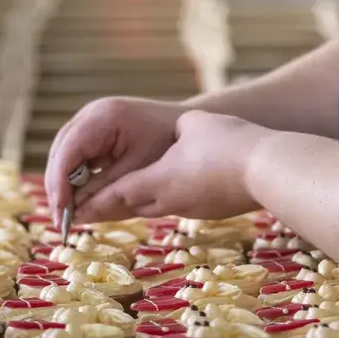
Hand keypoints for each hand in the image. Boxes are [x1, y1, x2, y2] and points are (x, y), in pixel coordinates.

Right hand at [44, 97, 186, 217]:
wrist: (186, 126)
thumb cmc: (169, 146)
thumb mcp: (139, 173)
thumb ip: (107, 194)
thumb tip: (75, 217)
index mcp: (103, 117)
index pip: (69, 150)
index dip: (59, 183)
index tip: (61, 213)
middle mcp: (90, 114)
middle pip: (60, 152)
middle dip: (58, 187)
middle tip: (61, 222)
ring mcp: (90, 121)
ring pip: (63, 155)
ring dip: (63, 185)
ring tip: (67, 216)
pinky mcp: (93, 132)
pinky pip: (75, 156)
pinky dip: (74, 179)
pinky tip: (78, 202)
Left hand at [74, 110, 269, 222]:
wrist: (268, 170)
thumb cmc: (229, 142)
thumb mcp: (194, 126)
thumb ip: (177, 130)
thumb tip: (176, 133)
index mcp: (158, 181)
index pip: (115, 194)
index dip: (91, 202)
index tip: (69, 212)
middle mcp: (169, 200)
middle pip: (129, 206)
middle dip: (105, 207)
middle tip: (81, 210)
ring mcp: (191, 207)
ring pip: (151, 207)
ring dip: (132, 204)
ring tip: (114, 202)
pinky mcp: (208, 208)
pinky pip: (175, 204)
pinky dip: (159, 199)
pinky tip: (162, 192)